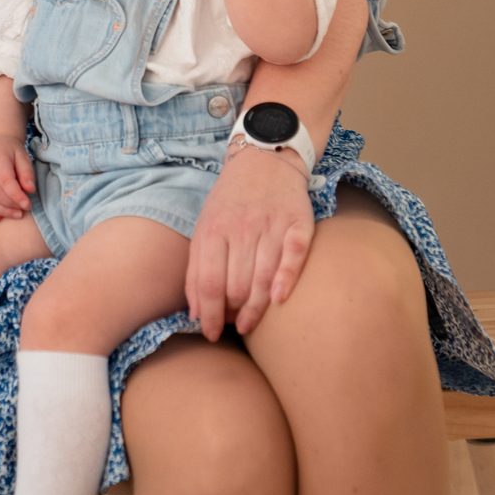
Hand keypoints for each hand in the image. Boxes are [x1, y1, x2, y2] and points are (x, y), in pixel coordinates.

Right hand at [0, 134, 36, 221]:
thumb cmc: (11, 152)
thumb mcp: (23, 157)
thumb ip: (27, 173)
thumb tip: (30, 190)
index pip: (5, 181)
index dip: (16, 195)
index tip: (28, 205)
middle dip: (10, 205)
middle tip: (24, 210)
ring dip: (1, 211)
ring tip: (16, 214)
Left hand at [185, 144, 314, 338]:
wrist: (264, 160)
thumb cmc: (230, 202)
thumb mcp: (204, 228)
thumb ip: (196, 270)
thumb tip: (196, 315)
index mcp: (213, 230)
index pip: (208, 282)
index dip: (209, 314)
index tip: (211, 333)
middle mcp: (241, 228)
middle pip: (236, 285)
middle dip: (234, 314)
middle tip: (235, 325)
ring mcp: (271, 225)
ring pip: (263, 277)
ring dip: (256, 309)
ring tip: (251, 324)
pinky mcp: (298, 223)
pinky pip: (294, 256)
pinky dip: (287, 279)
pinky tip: (279, 300)